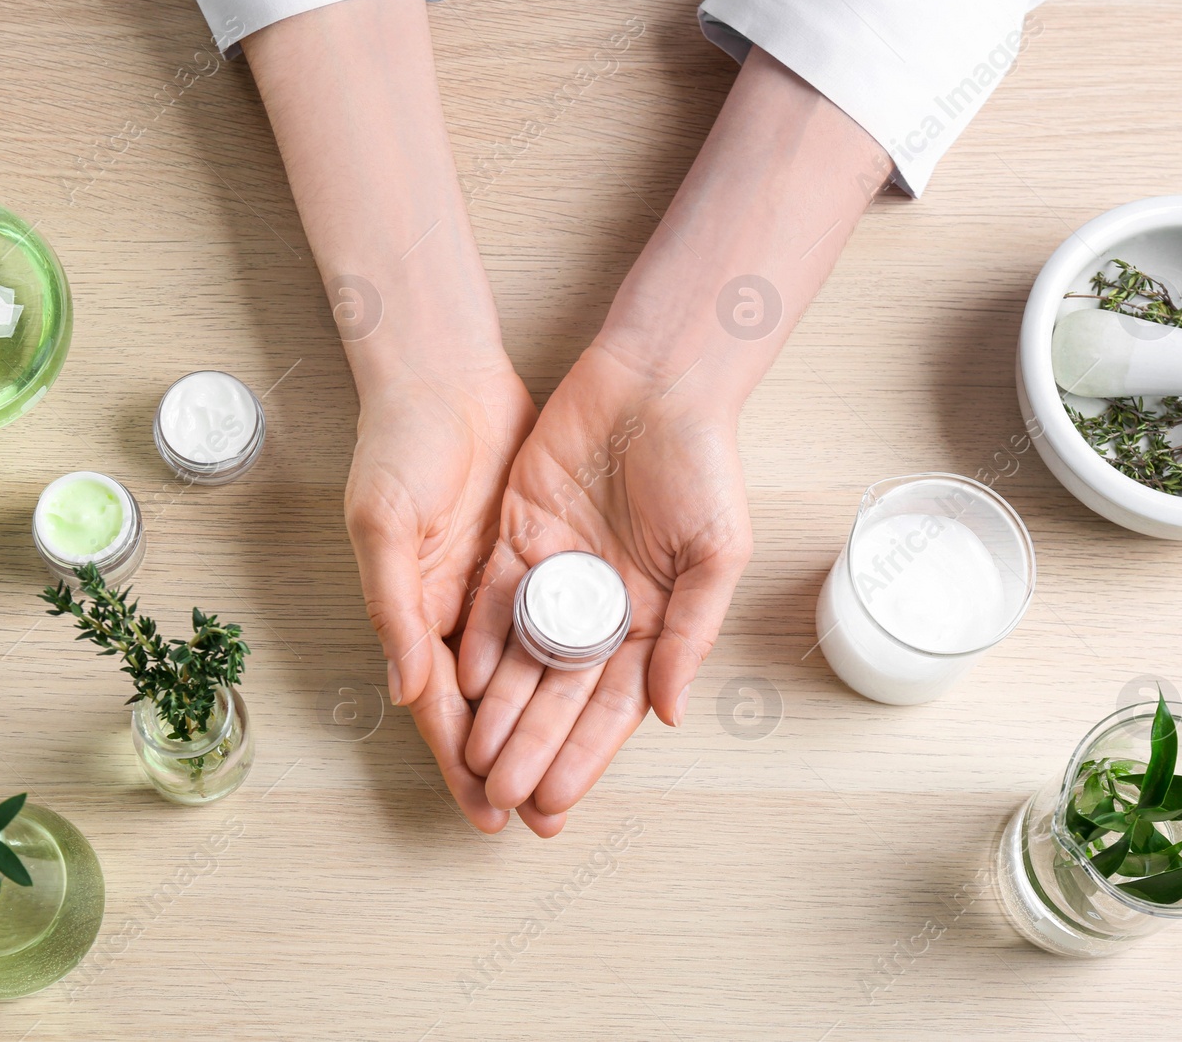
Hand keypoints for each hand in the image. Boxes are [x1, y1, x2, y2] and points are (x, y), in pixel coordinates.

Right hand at [345, 352, 544, 832]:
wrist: (442, 374)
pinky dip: (571, 662)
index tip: (492, 816)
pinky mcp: (532, 553)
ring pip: (529, 673)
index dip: (464, 763)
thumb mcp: (385, 527)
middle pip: (492, 705)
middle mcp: (455, 611)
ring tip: (576, 775)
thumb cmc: (396, 448)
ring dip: (549, 725)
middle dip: (519, 761)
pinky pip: (555, 620)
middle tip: (550, 816)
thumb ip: (396, 609)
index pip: (442, 708)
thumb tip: (408, 691)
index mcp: (412, 613)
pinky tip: (597, 697)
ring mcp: (498, 585)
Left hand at [457, 340, 752, 817]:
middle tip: (503, 794)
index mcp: (650, 619)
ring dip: (500, 709)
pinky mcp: (519, 537)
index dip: (585, 753)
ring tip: (476, 757)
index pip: (612, 705)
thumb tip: (670, 713)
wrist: (658, 383)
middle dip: (532, 745)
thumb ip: (689, 634)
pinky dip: (482, 640)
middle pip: (559, 694)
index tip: (556, 798)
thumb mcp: (716, 554)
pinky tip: (466, 681)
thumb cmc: (703, 465)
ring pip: (522, 658)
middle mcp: (600, 606)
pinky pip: (495, 600)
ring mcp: (557, 574)